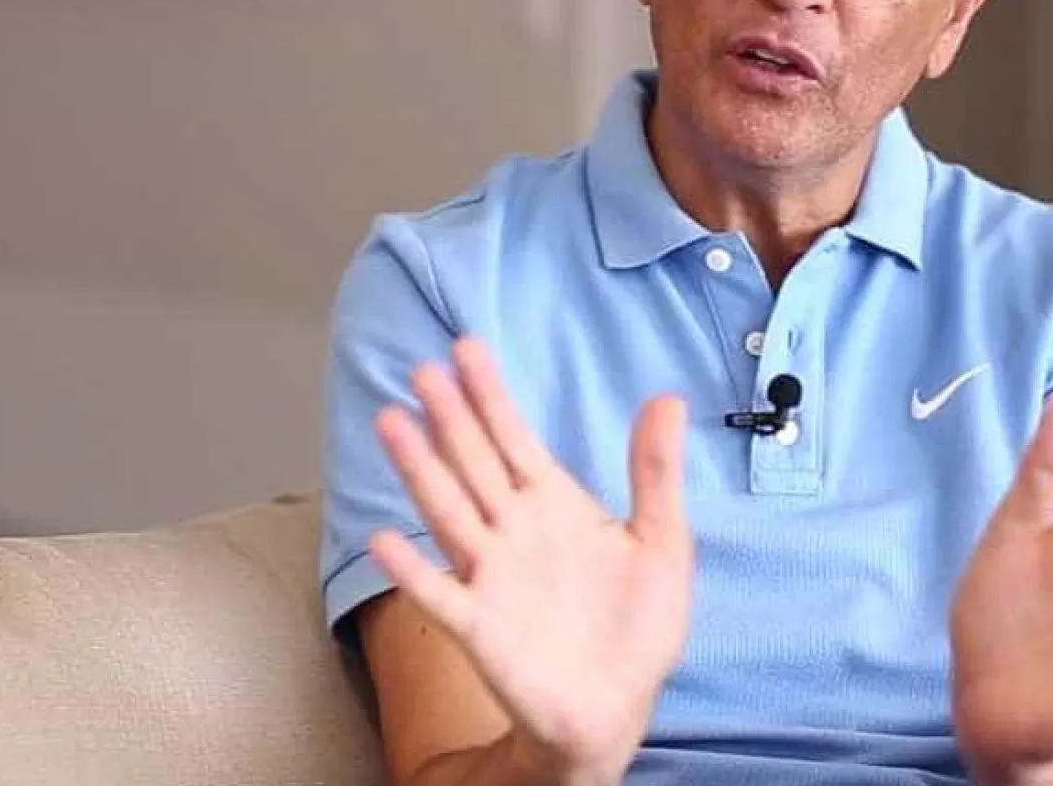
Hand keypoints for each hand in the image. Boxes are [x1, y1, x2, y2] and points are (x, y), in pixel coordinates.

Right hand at [369, 337, 693, 785]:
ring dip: (419, 470)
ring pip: (447, 511)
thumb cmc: (636, 626)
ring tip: (392, 424)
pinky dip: (412, 572)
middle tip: (422, 370)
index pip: (513, 438)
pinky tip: (385, 541)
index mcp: (552, 505)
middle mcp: (511, 531)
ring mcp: (490, 576)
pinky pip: (441, 596)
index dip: (490, 394)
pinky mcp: (480, 627)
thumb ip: (656, 473)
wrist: (619, 706)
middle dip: (449, 417)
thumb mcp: (663, 542)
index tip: (466, 347)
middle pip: (472, 463)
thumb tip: (667, 398)